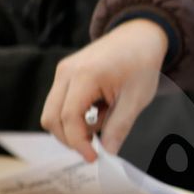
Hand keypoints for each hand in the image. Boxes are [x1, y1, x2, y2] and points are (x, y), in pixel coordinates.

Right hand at [41, 19, 167, 161]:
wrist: (139, 36)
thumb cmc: (141, 64)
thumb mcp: (137, 99)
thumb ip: (119, 126)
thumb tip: (108, 153)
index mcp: (85, 75)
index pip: (68, 118)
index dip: (78, 143)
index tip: (94, 158)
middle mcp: (66, 72)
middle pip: (51, 118)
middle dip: (71, 138)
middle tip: (96, 147)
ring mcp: (63, 71)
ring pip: (53, 112)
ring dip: (74, 126)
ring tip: (105, 119)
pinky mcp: (65, 73)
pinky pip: (60, 103)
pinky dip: (75, 115)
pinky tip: (99, 110)